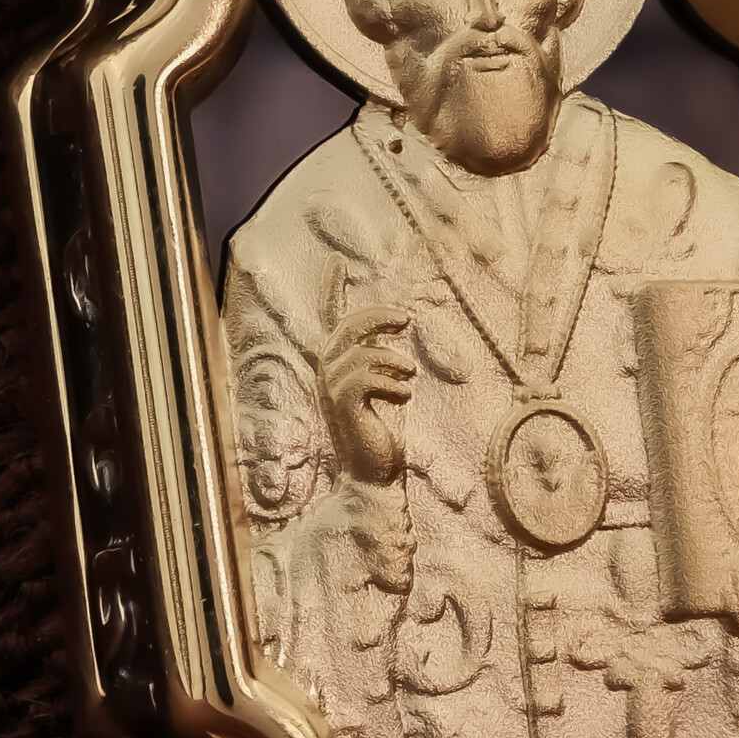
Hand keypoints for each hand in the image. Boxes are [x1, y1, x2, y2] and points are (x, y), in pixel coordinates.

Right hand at [315, 261, 412, 488]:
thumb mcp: (382, 391)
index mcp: (336, 367)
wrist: (374, 478)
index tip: (335, 260)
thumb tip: (392, 333)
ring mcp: (332, 390)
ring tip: (410, 375)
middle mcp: (327, 374)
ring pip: (361, 352)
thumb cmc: (380, 436)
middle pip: (347, 326)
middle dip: (378, 316)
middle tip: (406, 318)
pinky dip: (392, 383)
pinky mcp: (343, 406)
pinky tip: (405, 397)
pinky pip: (367, 376)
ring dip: (392, 360)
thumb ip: (379, 363)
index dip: (331, 288)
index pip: (329, 319)